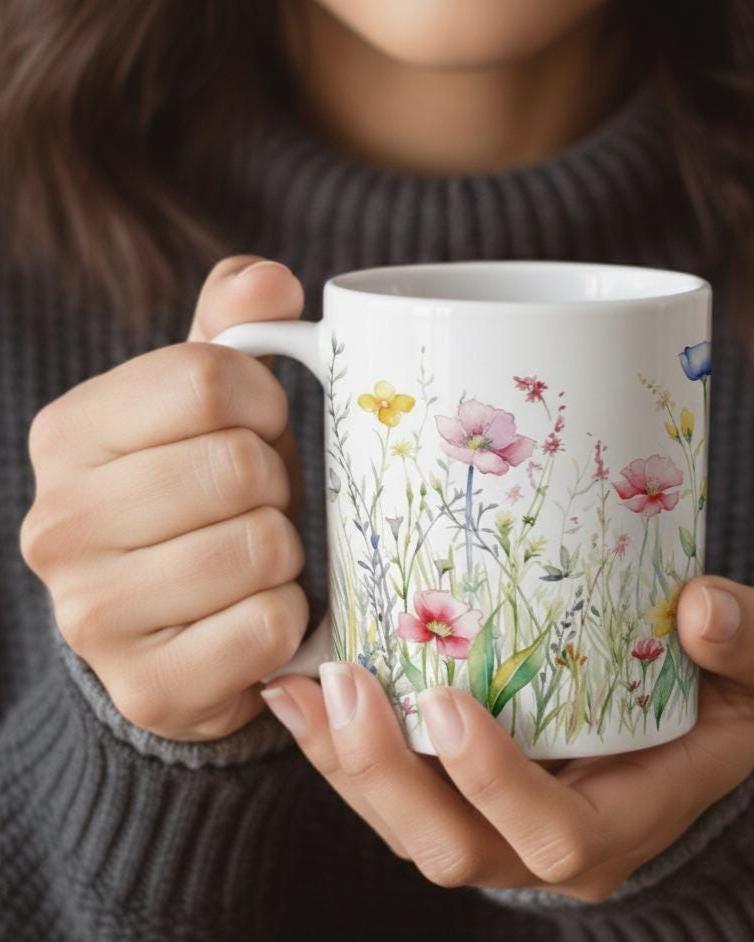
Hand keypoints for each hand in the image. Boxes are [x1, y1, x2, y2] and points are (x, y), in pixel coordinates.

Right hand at [20, 256, 310, 739]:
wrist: (171, 632)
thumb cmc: (200, 503)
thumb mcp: (203, 410)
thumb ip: (228, 333)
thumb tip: (272, 281)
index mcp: (68, 435)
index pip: (209, 378)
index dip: (264, 403)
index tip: (259, 429)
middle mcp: (59, 523)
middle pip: (239, 465)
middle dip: (275, 485)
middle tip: (255, 507)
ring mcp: (92, 616)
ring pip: (262, 547)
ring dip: (285, 554)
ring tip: (253, 562)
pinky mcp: (149, 687)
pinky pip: (271, 626)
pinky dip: (288, 619)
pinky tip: (251, 618)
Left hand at [262, 576, 753, 900]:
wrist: (699, 736)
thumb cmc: (731, 699)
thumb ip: (750, 642)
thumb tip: (706, 608)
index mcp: (624, 820)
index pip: (554, 833)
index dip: (494, 783)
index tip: (446, 701)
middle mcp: (546, 842)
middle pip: (451, 845)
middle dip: (386, 773)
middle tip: (348, 681)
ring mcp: (497, 826)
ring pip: (404, 825)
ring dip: (343, 761)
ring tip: (303, 683)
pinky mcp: (462, 796)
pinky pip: (389, 793)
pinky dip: (337, 749)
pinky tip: (298, 691)